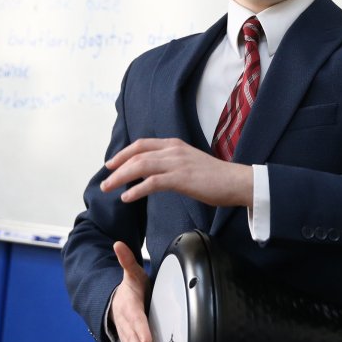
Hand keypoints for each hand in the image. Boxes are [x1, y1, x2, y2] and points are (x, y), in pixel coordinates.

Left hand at [100, 138, 252, 207]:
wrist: (236, 181)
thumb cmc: (216, 177)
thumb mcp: (190, 163)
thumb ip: (173, 163)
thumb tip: (156, 173)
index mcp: (175, 145)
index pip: (142, 144)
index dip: (123, 153)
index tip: (111, 164)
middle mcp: (173, 150)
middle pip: (136, 155)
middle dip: (117, 168)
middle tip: (105, 182)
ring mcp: (177, 163)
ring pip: (140, 166)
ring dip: (121, 178)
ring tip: (109, 189)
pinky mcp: (181, 178)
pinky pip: (152, 182)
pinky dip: (136, 189)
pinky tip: (127, 197)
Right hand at [111, 241, 151, 341]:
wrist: (116, 299)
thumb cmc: (131, 287)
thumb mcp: (132, 273)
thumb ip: (127, 260)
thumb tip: (118, 244)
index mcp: (129, 304)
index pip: (136, 317)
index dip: (140, 328)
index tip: (146, 339)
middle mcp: (126, 319)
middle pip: (131, 335)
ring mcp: (125, 330)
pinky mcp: (128, 337)